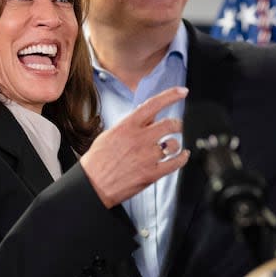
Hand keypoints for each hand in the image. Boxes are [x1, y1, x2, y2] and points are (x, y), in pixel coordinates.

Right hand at [79, 86, 189, 207]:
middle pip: (170, 124)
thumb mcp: (111, 134)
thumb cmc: (98, 161)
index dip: (171, 95)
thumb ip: (131, 124)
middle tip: (178, 125)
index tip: (182, 91)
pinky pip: (175, 163)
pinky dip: (182, 158)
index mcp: (128, 126)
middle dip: (177, 124)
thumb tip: (148, 117)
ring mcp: (147, 157)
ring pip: (174, 144)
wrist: (93, 185)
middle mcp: (139, 139)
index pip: (153, 104)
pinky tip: (182, 156)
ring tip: (171, 146)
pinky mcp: (151, 174)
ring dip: (176, 144)